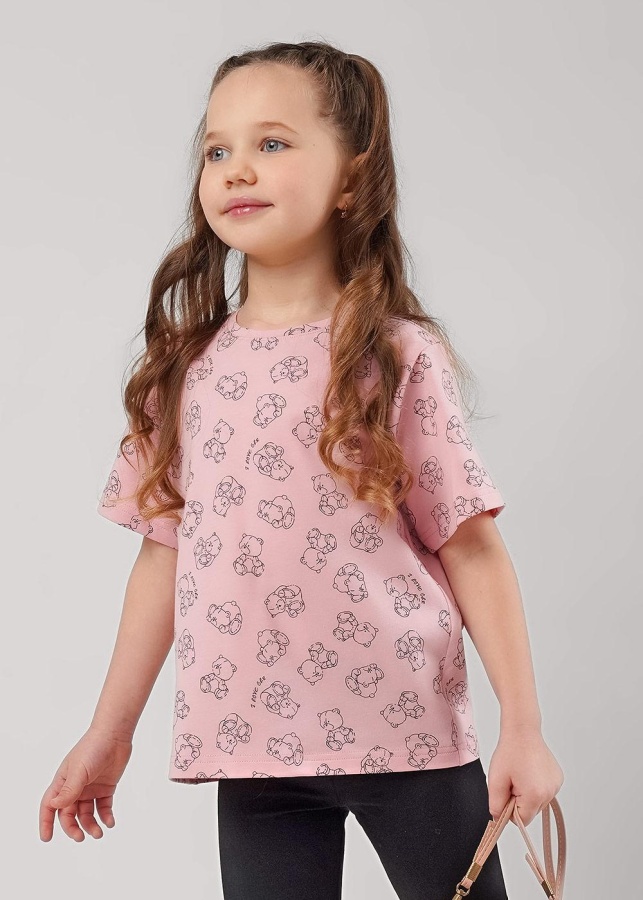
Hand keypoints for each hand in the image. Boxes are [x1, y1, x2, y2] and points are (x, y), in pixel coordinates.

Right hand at [39, 726, 132, 841]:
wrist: (115, 735)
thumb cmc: (93, 748)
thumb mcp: (79, 770)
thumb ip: (69, 790)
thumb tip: (54, 806)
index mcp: (63, 782)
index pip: (50, 805)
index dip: (46, 822)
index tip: (46, 838)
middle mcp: (75, 787)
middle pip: (69, 814)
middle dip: (72, 828)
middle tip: (80, 837)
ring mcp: (90, 789)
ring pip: (86, 814)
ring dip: (91, 825)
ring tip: (99, 833)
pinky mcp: (106, 788)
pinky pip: (103, 808)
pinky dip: (105, 817)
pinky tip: (110, 823)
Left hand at [487, 726, 563, 826]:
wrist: (522, 730)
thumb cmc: (509, 751)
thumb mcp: (495, 780)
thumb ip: (496, 804)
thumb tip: (499, 820)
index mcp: (535, 795)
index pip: (522, 820)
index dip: (510, 809)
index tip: (506, 793)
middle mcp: (550, 792)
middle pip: (530, 812)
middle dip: (519, 801)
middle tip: (512, 781)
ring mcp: (556, 785)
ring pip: (537, 803)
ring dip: (527, 795)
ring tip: (520, 774)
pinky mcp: (558, 779)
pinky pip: (544, 793)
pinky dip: (535, 787)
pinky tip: (529, 772)